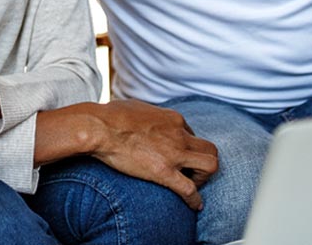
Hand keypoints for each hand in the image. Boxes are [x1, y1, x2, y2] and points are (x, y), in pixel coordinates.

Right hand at [86, 100, 218, 209]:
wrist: (101, 128)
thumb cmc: (111, 115)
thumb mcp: (136, 106)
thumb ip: (147, 113)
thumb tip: (141, 116)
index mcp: (172, 118)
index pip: (191, 134)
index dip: (186, 147)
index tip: (178, 156)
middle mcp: (178, 134)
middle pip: (209, 148)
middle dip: (203, 162)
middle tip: (190, 172)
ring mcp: (174, 153)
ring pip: (210, 165)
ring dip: (204, 178)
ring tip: (192, 185)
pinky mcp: (164, 172)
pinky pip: (189, 190)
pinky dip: (195, 200)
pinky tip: (195, 206)